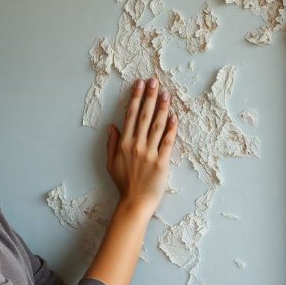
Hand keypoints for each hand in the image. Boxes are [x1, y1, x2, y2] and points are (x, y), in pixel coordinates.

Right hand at [106, 77, 177, 216]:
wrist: (134, 203)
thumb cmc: (124, 184)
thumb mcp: (111, 163)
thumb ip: (112, 144)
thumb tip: (112, 126)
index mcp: (124, 144)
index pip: (131, 116)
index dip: (136, 98)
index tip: (139, 85)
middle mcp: (136, 145)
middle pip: (144, 116)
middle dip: (149, 97)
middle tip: (154, 81)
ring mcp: (150, 153)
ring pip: (157, 126)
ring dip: (162, 108)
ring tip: (166, 94)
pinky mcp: (162, 162)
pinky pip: (167, 142)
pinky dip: (171, 129)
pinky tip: (174, 117)